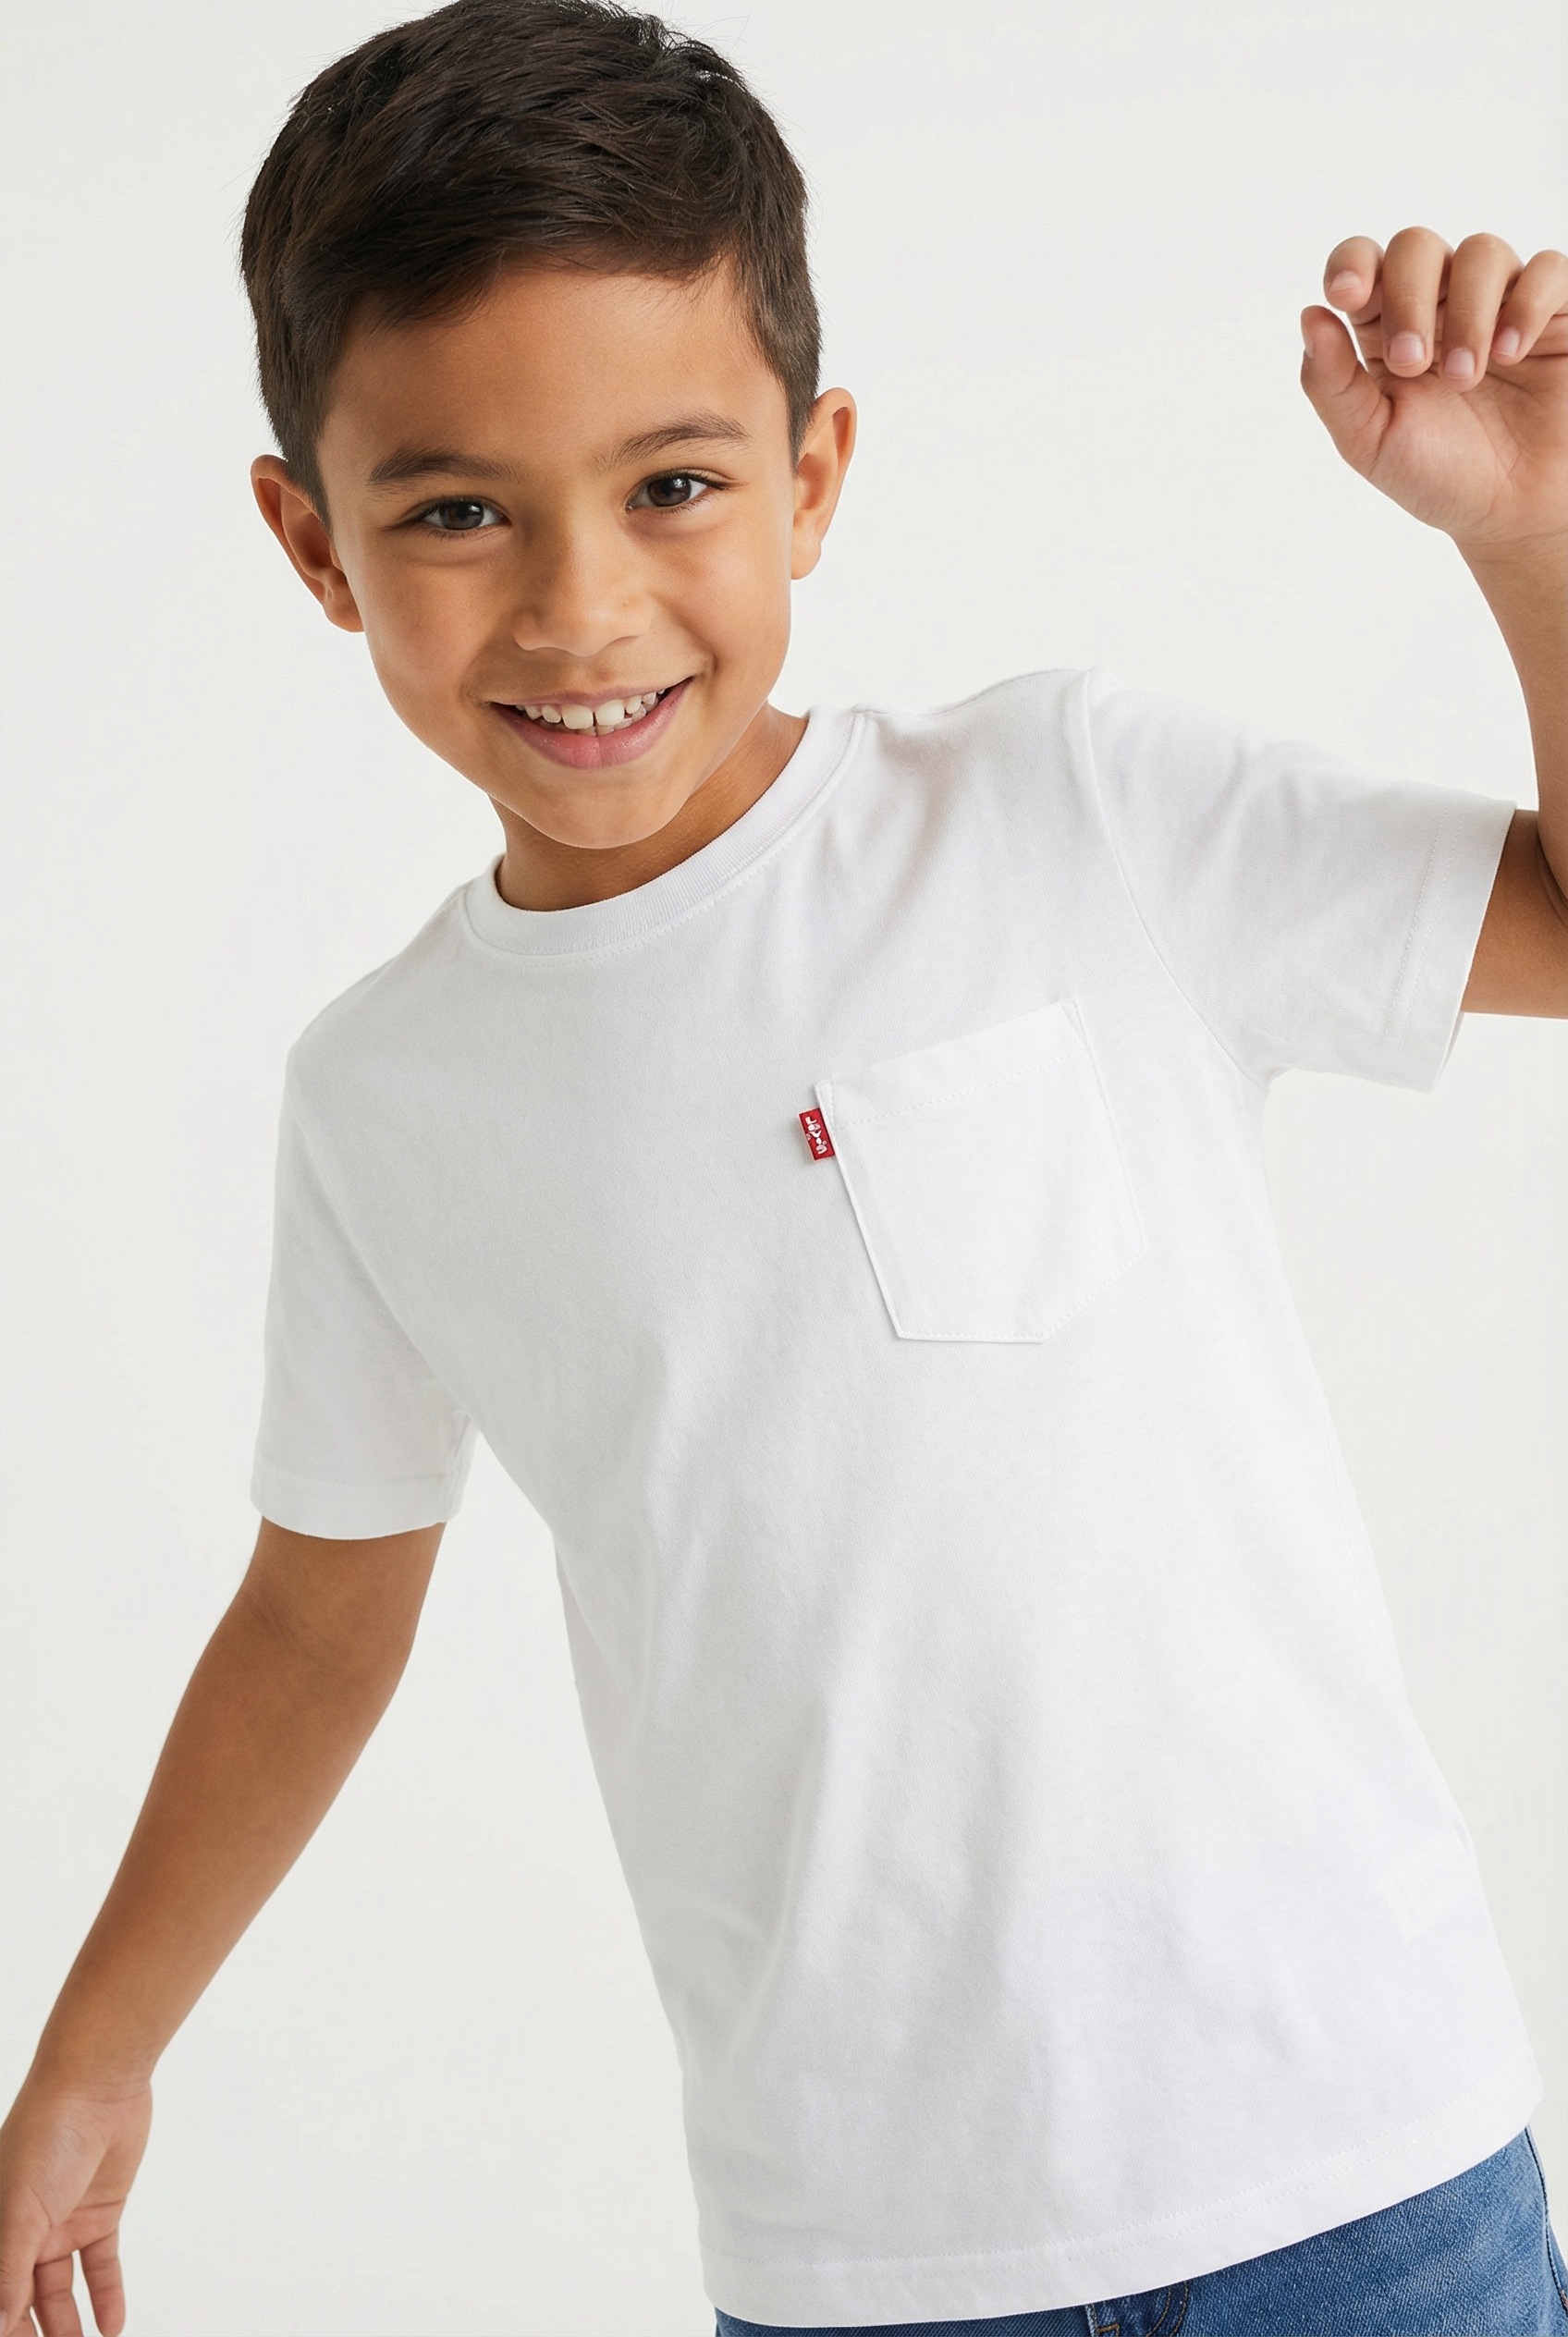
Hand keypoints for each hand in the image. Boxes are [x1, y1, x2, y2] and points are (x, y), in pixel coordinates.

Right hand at [0, 2076, 151, 2336]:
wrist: (97, 2084)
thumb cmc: (45, 2135)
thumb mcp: (21, 2211)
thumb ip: (9, 2271)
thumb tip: (1, 2324)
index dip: (4, 2323)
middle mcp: (24, 2231)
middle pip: (24, 2299)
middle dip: (33, 2335)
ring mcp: (63, 2222)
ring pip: (62, 2290)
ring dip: (69, 2326)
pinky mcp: (101, 2212)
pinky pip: (101, 2266)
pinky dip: (106, 2296)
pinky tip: (111, 2327)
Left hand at [1299, 227, 1567, 553]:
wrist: (1511, 513)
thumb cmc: (1438, 476)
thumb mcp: (1370, 440)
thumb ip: (1332, 384)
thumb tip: (1309, 315)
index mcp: (1386, 327)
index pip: (1363, 263)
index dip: (1352, 263)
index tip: (1346, 295)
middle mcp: (1441, 303)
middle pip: (1416, 247)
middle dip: (1407, 298)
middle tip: (1412, 364)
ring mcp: (1499, 301)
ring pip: (1480, 252)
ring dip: (1467, 313)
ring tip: (1467, 378)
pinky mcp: (1555, 312)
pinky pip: (1545, 270)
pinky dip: (1525, 304)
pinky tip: (1511, 354)